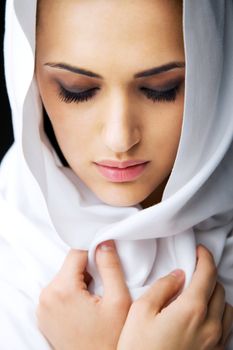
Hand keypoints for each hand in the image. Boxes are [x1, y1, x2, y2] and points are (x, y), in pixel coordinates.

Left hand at [36, 240, 131, 349]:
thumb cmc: (110, 339)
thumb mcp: (118, 299)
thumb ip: (110, 266)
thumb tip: (104, 243)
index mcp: (62, 290)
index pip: (76, 252)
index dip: (94, 253)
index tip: (106, 263)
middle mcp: (46, 297)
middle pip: (69, 265)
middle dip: (88, 270)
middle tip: (102, 288)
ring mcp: (42, 308)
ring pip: (65, 277)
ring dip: (80, 282)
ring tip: (95, 300)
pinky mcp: (44, 316)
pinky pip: (58, 291)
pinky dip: (72, 292)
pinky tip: (85, 307)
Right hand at [117, 245, 232, 349]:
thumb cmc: (138, 349)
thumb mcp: (141, 311)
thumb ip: (162, 288)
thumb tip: (177, 275)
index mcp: (191, 310)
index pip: (207, 274)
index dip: (204, 257)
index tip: (199, 251)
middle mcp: (209, 326)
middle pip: (219, 289)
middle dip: (208, 275)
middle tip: (194, 270)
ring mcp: (214, 343)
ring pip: (227, 308)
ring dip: (216, 295)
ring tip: (199, 293)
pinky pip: (226, 327)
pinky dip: (219, 314)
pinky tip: (204, 316)